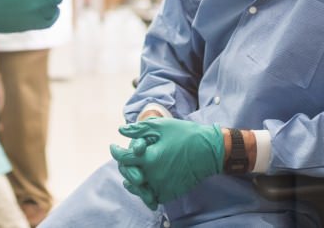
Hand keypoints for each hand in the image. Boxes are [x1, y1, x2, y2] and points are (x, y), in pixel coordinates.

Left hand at [109, 118, 223, 205]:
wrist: (210, 150)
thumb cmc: (186, 134)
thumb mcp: (162, 126)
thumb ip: (139, 129)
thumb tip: (120, 131)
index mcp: (150, 158)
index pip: (124, 158)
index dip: (115, 151)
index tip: (113, 147)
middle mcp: (154, 175)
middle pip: (129, 176)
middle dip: (124, 166)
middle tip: (124, 159)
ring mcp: (163, 186)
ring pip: (139, 189)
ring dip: (132, 181)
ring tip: (131, 174)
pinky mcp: (171, 193)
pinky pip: (152, 197)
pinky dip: (146, 191)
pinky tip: (146, 183)